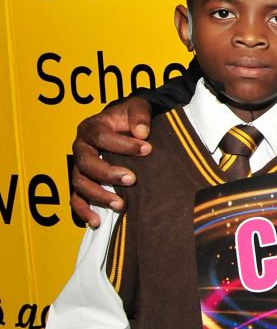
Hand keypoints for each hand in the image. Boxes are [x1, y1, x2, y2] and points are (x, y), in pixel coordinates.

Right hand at [71, 98, 152, 226]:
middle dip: (108, 173)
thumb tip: (142, 132)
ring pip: (80, 183)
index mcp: (91, 127)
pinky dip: (84, 211)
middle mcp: (81, 148)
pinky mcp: (83, 183)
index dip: (122, 144)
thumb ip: (140, 115)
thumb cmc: (130, 117)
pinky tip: (97, 221)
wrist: (125, 125)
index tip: (147, 149)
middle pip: (86, 163)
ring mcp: (79, 167)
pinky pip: (77, 199)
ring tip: (121, 204)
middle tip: (131, 179)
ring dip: (99, 195)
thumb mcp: (137, 107)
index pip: (101, 136)